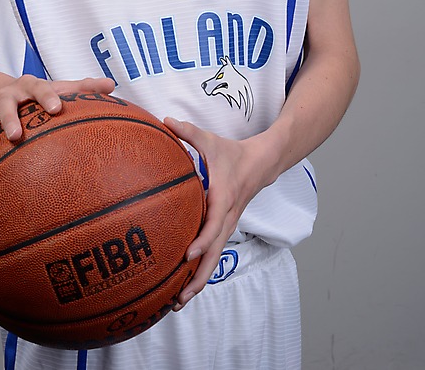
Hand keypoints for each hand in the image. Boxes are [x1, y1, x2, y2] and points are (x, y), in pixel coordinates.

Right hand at [0, 74, 114, 168]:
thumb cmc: (36, 94)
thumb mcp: (57, 87)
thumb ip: (83, 87)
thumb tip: (112, 84)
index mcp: (29, 86)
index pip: (40, 87)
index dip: (47, 97)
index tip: (56, 109)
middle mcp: (6, 96)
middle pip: (6, 104)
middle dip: (10, 119)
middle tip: (17, 136)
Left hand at [163, 117, 275, 308]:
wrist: (261, 163)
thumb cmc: (231, 153)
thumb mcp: (210, 139)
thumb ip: (187, 131)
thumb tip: (164, 120)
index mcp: (223, 196)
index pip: (214, 223)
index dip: (203, 240)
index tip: (188, 254)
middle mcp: (227, 216)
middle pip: (215, 253)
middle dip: (198, 276)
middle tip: (178, 298)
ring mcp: (228, 225)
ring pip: (215, 259)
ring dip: (198, 281)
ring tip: (178, 303)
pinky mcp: (225, 228)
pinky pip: (214, 253)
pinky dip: (201, 270)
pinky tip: (183, 285)